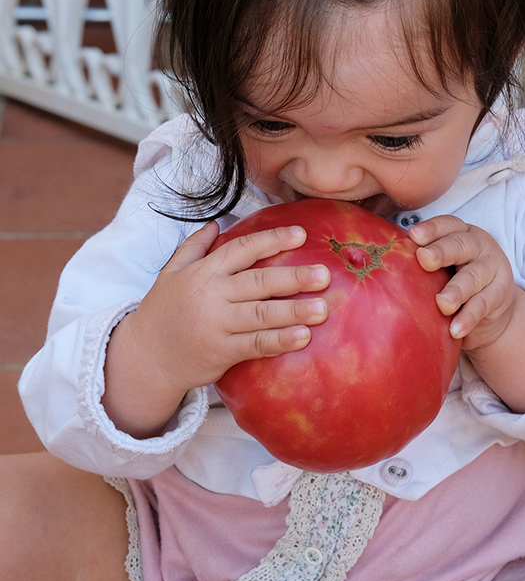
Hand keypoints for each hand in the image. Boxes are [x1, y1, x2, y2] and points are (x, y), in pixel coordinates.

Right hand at [102, 221, 329, 436]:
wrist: (144, 356)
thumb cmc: (162, 310)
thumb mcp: (171, 272)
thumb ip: (194, 246)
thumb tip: (216, 224)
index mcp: (204, 271)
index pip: (242, 249)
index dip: (272, 240)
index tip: (301, 235)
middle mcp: (212, 295)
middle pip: (259, 281)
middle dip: (294, 277)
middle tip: (325, 274)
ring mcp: (216, 324)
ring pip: (262, 314)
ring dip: (294, 311)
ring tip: (323, 308)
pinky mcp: (220, 352)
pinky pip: (255, 344)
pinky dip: (279, 341)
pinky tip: (302, 338)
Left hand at [408, 215, 524, 412]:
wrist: (489, 312)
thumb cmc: (452, 280)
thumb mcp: (439, 267)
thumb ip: (419, 259)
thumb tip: (373, 260)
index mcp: (461, 232)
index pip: (448, 224)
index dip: (431, 229)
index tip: (412, 236)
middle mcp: (480, 245)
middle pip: (461, 245)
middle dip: (442, 251)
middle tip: (424, 260)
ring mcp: (494, 268)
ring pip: (474, 276)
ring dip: (457, 290)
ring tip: (442, 303)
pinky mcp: (501, 295)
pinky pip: (483, 306)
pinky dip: (468, 318)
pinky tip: (455, 329)